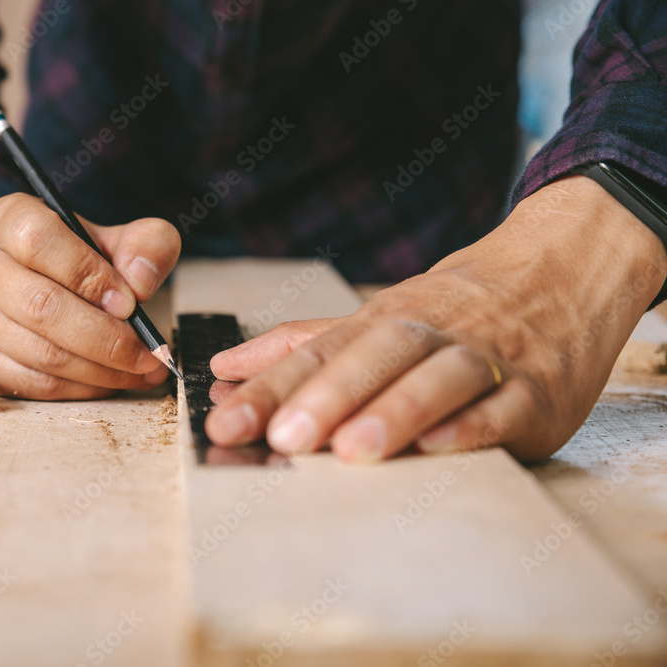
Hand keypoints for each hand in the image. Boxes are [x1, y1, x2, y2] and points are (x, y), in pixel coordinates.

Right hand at [0, 193, 179, 398]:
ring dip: (100, 371)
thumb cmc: (74, 258)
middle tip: (147, 353)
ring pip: (39, 354)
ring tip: (139, 370)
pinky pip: (31, 384)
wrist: (29, 279)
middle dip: (106, 339)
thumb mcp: (114, 237)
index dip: (90, 276)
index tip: (130, 304)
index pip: (41, 242)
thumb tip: (140, 282)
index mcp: (8, 219)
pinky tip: (107, 381)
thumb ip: (144, 245)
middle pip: (41, 308)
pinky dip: (79, 389)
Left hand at [205, 176, 666, 461]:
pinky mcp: (537, 392)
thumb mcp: (374, 319)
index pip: (317, 352)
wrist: (559, 275)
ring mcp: (487, 358)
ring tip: (353, 448)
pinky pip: (505, 406)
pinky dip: (473, 425)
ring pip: (439, 376)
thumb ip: (301, 346)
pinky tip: (440, 446)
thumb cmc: (453, 310)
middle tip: (285, 438)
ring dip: (396, 411)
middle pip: (375, 355)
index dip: (270, 389)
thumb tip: (224, 367)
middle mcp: (430, 332)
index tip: (225, 424)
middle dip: (327, 396)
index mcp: (384, 319)